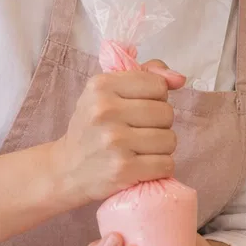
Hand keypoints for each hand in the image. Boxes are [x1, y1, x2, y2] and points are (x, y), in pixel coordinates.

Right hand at [45, 59, 185, 206]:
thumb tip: (179, 79)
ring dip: (161, 148)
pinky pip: (166, 164)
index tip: (138, 108)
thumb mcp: (108, 92)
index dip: (156, 98)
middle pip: (167, 113)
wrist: (67, 169)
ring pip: (170, 139)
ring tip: (140, 149)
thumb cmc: (94, 126)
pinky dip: (160, 167)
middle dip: (159, 124)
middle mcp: (105, 110)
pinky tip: (142, 166)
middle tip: (138, 132)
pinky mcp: (123, 169)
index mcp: (101, 85)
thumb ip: (146, 76)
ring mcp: (114, 141)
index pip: (158, 85)